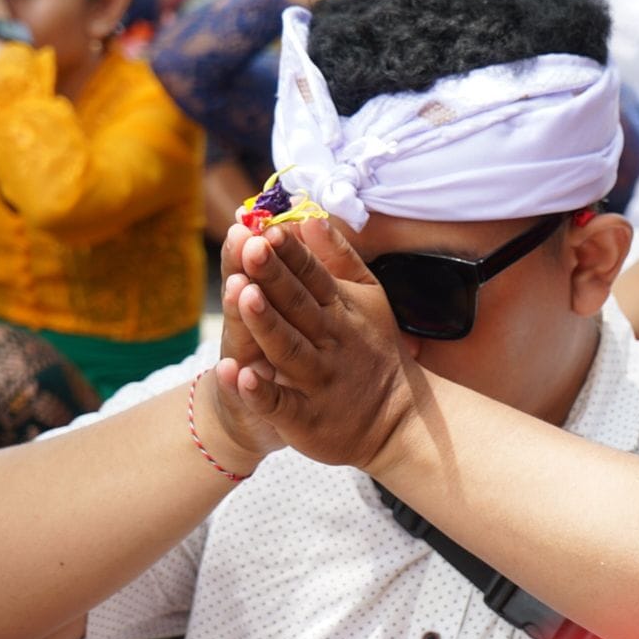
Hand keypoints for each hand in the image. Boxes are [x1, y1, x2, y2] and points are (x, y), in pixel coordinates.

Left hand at [228, 219, 419, 472]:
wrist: (398, 419)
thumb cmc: (373, 351)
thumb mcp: (366, 298)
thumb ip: (338, 258)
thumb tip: (310, 218)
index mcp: (340, 309)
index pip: (313, 274)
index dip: (291, 253)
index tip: (269, 228)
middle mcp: (330, 342)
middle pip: (297, 305)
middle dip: (273, 276)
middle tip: (249, 248)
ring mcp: (318, 380)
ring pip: (288, 349)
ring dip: (265, 324)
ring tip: (242, 296)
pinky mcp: (306, 419)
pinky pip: (281, 404)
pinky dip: (261, 392)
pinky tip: (240, 375)